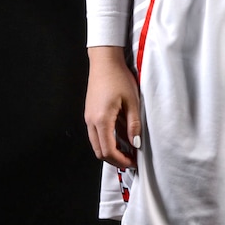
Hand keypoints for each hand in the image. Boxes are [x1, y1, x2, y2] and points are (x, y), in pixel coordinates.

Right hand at [84, 46, 141, 166]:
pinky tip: (121, 137)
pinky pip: (96, 134)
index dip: (121, 161)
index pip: (109, 151)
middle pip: (100, 151)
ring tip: (128, 150)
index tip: (133, 163)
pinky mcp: (90, 114)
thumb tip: (135, 144)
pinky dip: (107, 141)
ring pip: (96, 144)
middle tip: (131, 160)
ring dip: (111, 151)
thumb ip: (134, 125)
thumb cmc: (119, 78)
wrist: (105, 62)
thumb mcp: (132, 102)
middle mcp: (91, 121)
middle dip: (115, 160)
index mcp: (102, 120)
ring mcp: (88, 118)